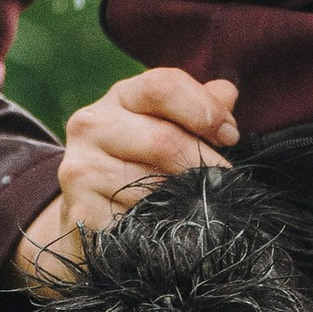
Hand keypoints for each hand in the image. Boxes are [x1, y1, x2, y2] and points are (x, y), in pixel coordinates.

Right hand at [14, 68, 240, 289]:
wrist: (91, 216)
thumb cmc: (143, 163)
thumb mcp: (167, 127)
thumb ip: (198, 107)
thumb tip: (227, 93)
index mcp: (120, 97)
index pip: (163, 86)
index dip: (205, 110)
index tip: (230, 136)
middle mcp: (92, 124)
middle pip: (163, 140)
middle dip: (204, 165)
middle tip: (227, 183)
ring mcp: (81, 168)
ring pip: (153, 184)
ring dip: (186, 199)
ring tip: (197, 205)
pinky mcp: (82, 210)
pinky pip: (138, 218)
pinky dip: (163, 224)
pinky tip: (169, 225)